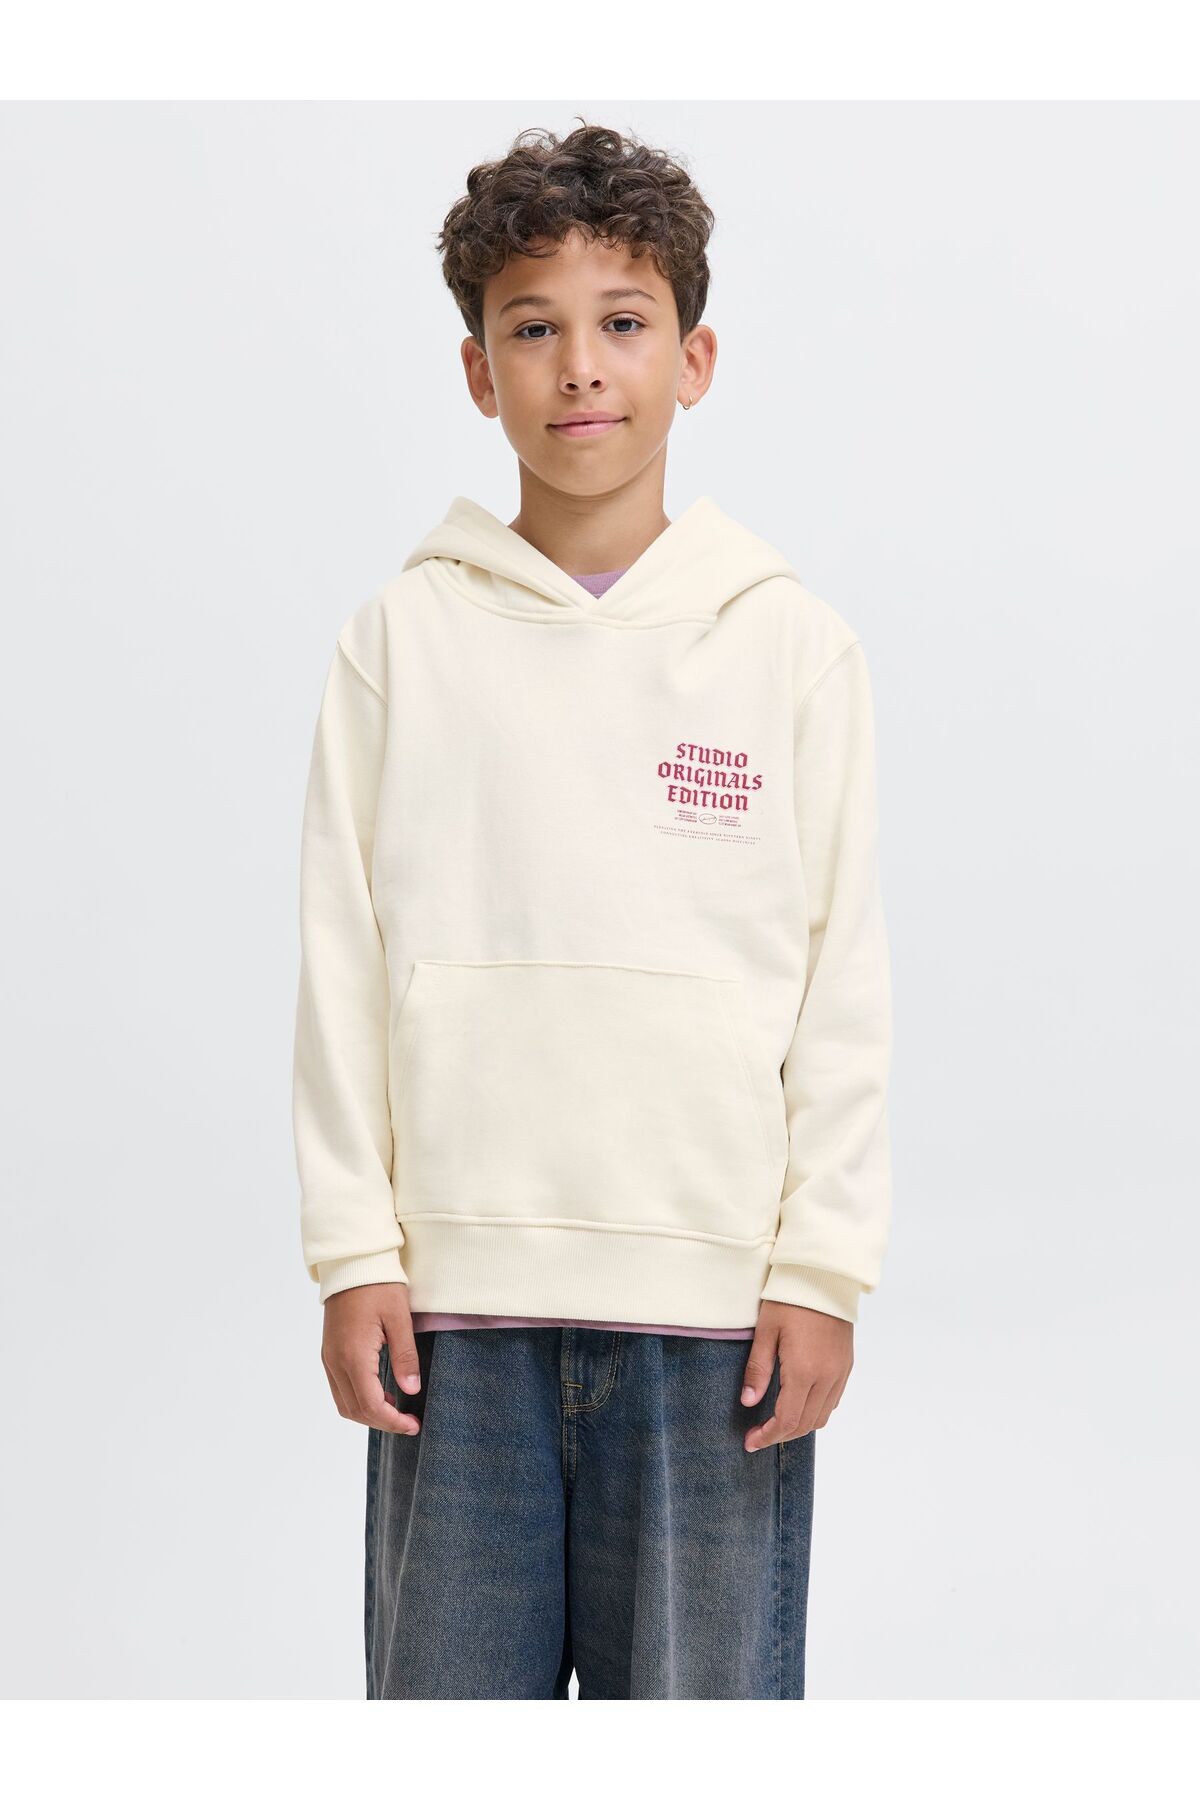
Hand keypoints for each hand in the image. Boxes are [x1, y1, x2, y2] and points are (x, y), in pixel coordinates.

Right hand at [322, 1282, 423, 1435]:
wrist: (352, 1263)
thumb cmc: (379, 1286)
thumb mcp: (399, 1318)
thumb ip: (405, 1356)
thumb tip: (411, 1391)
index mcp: (353, 1355)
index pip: (370, 1405)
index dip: (392, 1421)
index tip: (414, 1425)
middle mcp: (335, 1361)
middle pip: (355, 1410)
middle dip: (382, 1422)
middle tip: (410, 1423)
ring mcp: (328, 1357)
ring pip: (344, 1403)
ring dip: (369, 1414)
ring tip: (397, 1411)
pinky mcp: (328, 1352)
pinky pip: (339, 1388)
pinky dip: (358, 1400)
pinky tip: (380, 1394)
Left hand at [739, 1299, 852, 1452]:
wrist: (824, 1276)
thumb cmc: (790, 1299)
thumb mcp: (766, 1331)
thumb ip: (758, 1369)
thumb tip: (749, 1402)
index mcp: (804, 1370)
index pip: (787, 1419)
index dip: (768, 1436)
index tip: (750, 1442)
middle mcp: (827, 1377)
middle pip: (806, 1424)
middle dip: (781, 1435)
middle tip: (758, 1435)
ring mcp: (840, 1372)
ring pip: (822, 1416)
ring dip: (799, 1425)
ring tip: (776, 1421)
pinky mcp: (847, 1364)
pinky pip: (833, 1400)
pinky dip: (815, 1410)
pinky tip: (798, 1402)